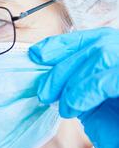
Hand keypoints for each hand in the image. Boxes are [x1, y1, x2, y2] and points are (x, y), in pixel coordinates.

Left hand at [29, 27, 118, 147]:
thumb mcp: (95, 108)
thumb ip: (79, 86)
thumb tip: (52, 76)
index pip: (97, 39)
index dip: (65, 43)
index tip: (37, 54)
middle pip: (98, 44)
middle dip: (63, 67)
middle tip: (44, 92)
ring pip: (103, 53)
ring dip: (73, 80)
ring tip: (65, 107)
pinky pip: (111, 78)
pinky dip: (87, 90)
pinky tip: (75, 107)